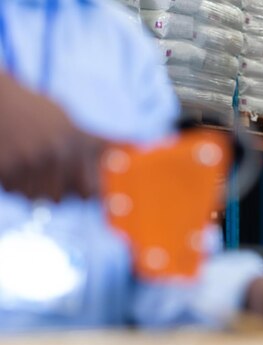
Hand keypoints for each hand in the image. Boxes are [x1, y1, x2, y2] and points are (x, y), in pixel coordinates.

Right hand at [0, 73, 104, 200]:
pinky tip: (12, 160)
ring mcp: (29, 161)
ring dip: (30, 187)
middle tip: (49, 173)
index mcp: (77, 143)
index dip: (86, 194)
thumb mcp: (69, 124)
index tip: (84, 191)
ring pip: (34, 197)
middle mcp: (57, 154)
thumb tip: (133, 149)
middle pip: (60, 199)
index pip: (90, 191)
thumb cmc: (37, 111)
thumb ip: (97, 143)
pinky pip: (12, 190)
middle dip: (55, 192)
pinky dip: (11, 181)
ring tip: (28, 162)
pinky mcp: (5, 167)